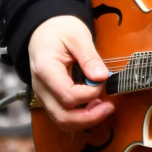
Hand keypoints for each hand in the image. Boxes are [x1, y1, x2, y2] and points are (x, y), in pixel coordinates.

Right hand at [28, 15, 112, 131]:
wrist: (43, 30)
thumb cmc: (59, 30)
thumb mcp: (77, 35)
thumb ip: (89, 57)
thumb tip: (102, 77)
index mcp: (45, 70)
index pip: (67, 95)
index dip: (90, 94)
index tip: (103, 80)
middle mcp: (41, 88)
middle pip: (63, 117)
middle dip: (89, 117)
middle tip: (109, 107)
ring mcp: (44, 96)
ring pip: (62, 121)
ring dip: (85, 119)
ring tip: (104, 107)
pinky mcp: (51, 98)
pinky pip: (63, 115)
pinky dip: (80, 115)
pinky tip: (94, 105)